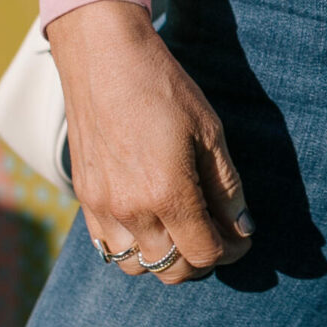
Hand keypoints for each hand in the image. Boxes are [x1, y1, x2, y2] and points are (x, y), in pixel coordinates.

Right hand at [47, 0, 253, 282]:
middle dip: (202, 260)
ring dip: (166, 258)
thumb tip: (242, 229)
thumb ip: (227, 188)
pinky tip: (150, 222)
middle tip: (217, 233)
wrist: (103, 57)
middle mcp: (130, 209)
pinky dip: (134, 247)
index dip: (231, 251)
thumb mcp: (209, 132)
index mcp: (167, 193)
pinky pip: (109, 248)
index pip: (204, 254)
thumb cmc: (162, 87)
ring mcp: (102, 207)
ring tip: (183, 229)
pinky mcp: (84, 199)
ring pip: (139, 266)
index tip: (241, 236)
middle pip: (172, 270)